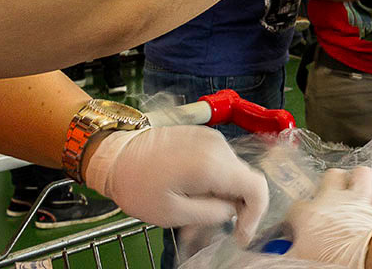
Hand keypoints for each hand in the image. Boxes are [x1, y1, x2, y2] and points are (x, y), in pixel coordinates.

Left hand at [83, 126, 267, 243]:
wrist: (114, 153)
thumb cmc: (138, 186)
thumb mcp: (173, 214)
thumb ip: (211, 214)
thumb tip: (232, 210)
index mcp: (214, 165)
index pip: (257, 188)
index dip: (256, 214)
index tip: (240, 234)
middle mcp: (219, 147)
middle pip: (243, 181)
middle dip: (230, 209)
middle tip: (204, 231)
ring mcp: (211, 138)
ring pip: (230, 173)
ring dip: (218, 197)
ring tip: (190, 216)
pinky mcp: (202, 136)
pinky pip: (218, 162)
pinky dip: (210, 182)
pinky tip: (189, 194)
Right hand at [286, 167, 371, 266]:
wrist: (365, 263)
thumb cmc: (331, 262)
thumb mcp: (299, 260)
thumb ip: (287, 252)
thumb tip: (274, 258)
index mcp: (310, 215)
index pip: (296, 208)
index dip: (296, 217)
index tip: (297, 227)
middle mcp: (336, 202)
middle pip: (332, 175)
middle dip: (332, 182)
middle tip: (331, 194)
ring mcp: (361, 202)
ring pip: (362, 174)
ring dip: (361, 181)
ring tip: (358, 190)